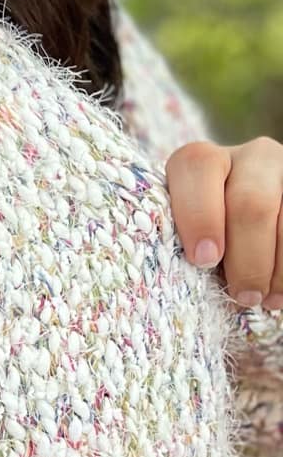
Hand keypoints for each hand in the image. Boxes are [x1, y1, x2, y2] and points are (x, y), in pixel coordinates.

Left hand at [167, 139, 282, 309]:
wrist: (248, 229)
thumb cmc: (209, 243)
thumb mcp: (188, 235)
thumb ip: (183, 241)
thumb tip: (190, 270)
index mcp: (204, 162)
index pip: (198, 167)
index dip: (199, 215)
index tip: (203, 260)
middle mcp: (251, 157)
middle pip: (251, 202)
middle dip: (247, 258)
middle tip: (244, 296)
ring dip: (276, 268)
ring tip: (267, 299)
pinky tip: (282, 291)